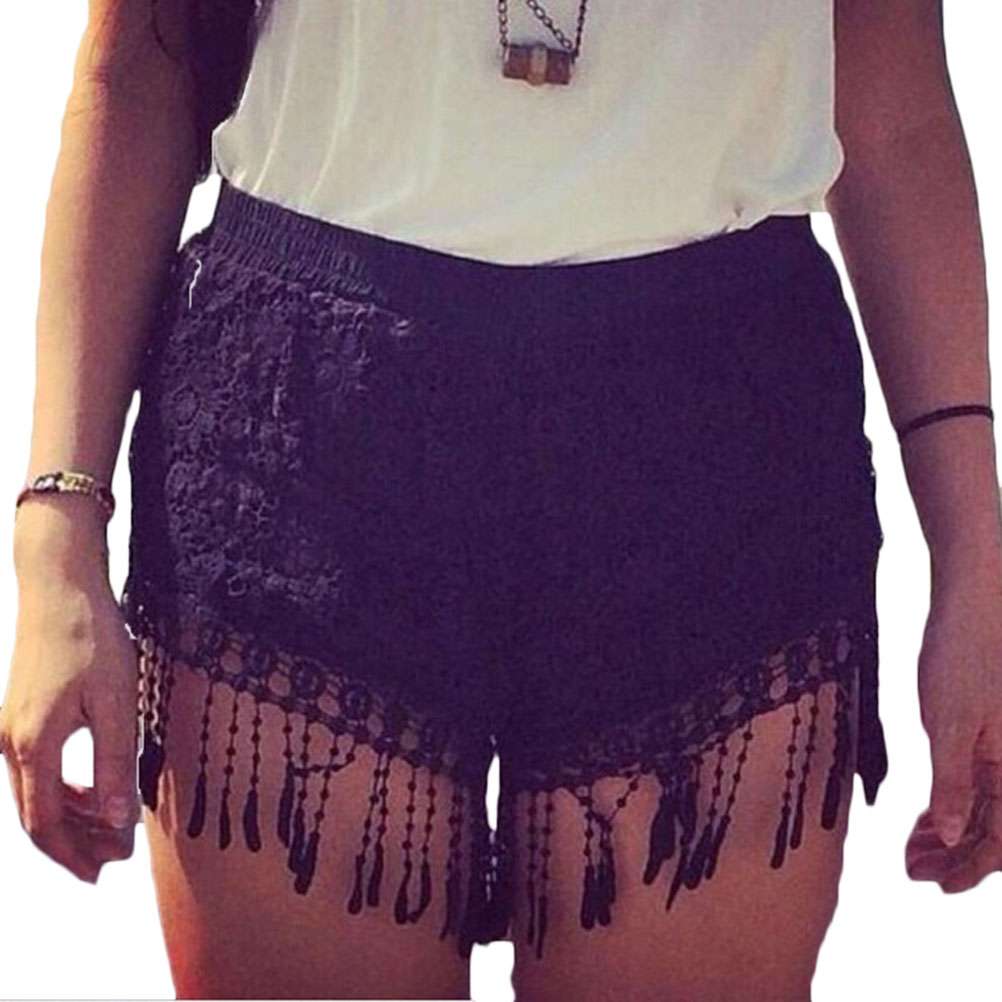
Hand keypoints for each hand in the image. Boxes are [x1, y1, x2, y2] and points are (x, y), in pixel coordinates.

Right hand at [0, 569, 141, 883]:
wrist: (60, 586)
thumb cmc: (92, 639)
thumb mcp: (116, 703)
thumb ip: (114, 764)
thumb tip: (117, 822)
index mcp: (34, 745)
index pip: (48, 824)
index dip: (75, 853)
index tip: (105, 870)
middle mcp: (11, 743)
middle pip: (36, 816)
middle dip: (73, 845)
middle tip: (111, 862)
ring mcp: (11, 728)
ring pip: (35, 794)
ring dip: (71, 819)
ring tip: (108, 833)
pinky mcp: (20, 714)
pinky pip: (36, 770)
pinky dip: (64, 790)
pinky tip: (94, 791)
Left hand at [905, 567, 1001, 891]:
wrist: (972, 604)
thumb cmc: (961, 656)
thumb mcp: (947, 723)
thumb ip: (952, 782)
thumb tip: (954, 836)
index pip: (1000, 840)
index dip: (969, 869)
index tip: (934, 884)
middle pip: (993, 830)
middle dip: (955, 857)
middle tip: (912, 869)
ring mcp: (1001, 749)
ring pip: (983, 809)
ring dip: (951, 834)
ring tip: (912, 848)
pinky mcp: (987, 734)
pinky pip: (977, 783)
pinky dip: (952, 804)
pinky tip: (927, 815)